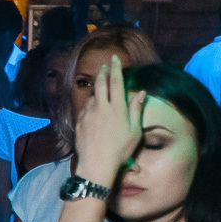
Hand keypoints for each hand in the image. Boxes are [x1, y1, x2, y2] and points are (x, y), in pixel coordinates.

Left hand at [71, 54, 144, 186]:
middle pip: (101, 84)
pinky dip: (90, 103)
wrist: (97, 163)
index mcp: (117, 108)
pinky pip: (85, 107)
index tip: (114, 59)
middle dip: (103, 72)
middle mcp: (101, 107)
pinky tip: (93, 105)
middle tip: (104, 65)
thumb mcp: (135, 131)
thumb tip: (141, 92)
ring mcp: (88, 114)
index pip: (116, 82)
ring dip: (96, 89)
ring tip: (100, 87)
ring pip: (92, 96)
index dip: (116, 69)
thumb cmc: (120, 150)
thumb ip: (136, 110)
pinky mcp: (79, 121)